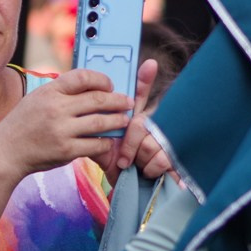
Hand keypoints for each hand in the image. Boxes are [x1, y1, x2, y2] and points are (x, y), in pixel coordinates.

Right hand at [0, 68, 138, 176]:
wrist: (4, 153)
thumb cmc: (23, 124)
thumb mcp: (37, 99)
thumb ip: (61, 91)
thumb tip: (91, 85)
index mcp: (49, 92)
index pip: (83, 77)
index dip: (102, 79)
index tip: (110, 85)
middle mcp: (56, 109)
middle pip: (97, 99)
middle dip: (118, 100)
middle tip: (128, 102)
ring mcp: (61, 130)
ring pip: (101, 122)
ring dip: (117, 120)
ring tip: (125, 119)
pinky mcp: (66, 151)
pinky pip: (96, 145)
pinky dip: (106, 142)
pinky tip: (109, 140)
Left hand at [98, 58, 162, 181]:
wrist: (127, 186)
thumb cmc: (113, 162)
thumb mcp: (99, 144)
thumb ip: (95, 126)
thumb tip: (78, 110)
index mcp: (134, 116)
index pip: (140, 94)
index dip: (145, 79)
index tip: (149, 64)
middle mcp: (151, 124)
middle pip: (143, 123)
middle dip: (132, 144)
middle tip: (125, 158)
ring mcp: (163, 139)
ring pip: (151, 142)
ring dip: (139, 159)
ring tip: (132, 167)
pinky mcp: (172, 157)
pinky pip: (162, 158)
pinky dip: (151, 168)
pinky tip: (146, 172)